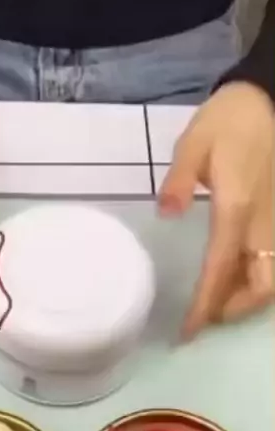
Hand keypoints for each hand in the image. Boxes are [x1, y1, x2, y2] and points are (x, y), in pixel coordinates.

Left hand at [158, 82, 273, 337]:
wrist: (270, 98)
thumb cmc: (229, 120)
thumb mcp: (194, 142)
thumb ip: (180, 181)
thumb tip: (166, 214)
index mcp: (237, 209)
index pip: (221, 269)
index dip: (206, 305)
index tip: (189, 332)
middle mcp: (264, 224)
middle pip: (262, 285)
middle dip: (236, 309)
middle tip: (205, 317)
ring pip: (273, 277)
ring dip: (249, 298)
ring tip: (219, 301)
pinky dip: (259, 279)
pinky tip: (238, 277)